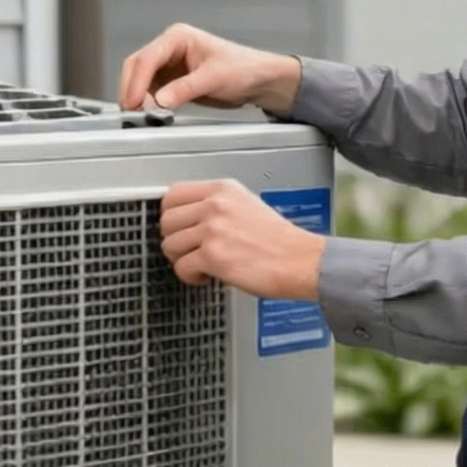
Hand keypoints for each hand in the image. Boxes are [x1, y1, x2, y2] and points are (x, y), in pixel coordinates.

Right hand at [119, 24, 301, 114]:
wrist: (258, 80)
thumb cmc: (243, 68)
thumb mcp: (214, 78)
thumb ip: (185, 89)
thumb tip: (160, 100)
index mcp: (177, 37)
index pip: (147, 58)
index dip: (136, 82)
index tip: (133, 102)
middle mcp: (168, 49)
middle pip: (136, 67)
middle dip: (132, 90)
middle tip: (133, 113)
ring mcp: (168, 65)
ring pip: (139, 81)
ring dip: (138, 99)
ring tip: (144, 117)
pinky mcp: (170, 82)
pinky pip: (150, 92)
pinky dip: (147, 104)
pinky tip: (152, 115)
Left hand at [158, 180, 324, 300]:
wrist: (300, 261)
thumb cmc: (280, 241)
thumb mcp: (248, 205)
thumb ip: (218, 207)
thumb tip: (191, 219)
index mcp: (223, 190)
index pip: (173, 193)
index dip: (171, 215)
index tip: (178, 227)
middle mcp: (215, 205)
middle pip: (166, 220)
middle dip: (174, 239)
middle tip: (189, 250)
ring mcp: (212, 229)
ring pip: (170, 245)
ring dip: (182, 260)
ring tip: (200, 264)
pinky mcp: (212, 255)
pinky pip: (182, 267)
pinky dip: (191, 277)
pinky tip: (207, 276)